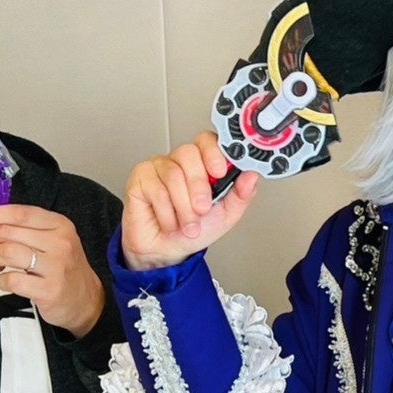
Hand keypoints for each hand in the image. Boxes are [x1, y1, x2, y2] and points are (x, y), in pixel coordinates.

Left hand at [0, 205, 105, 333]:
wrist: (86, 300)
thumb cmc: (61, 267)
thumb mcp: (52, 240)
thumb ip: (24, 228)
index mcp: (58, 224)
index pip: (18, 212)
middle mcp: (59, 242)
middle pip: (7, 232)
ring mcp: (56, 266)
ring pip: (6, 252)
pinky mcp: (49, 290)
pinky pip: (12, 280)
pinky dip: (1, 281)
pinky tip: (6, 282)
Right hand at [121, 134, 260, 269]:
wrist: (167, 251)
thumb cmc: (194, 230)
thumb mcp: (226, 215)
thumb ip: (241, 195)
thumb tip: (252, 175)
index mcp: (203, 164)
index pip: (208, 141)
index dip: (214, 152)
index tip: (220, 171)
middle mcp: (180, 161)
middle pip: (189, 154)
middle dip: (198, 186)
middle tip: (202, 208)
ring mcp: (159, 166)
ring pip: (173, 175)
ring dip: (183, 207)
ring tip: (187, 224)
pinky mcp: (141, 178)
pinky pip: (156, 189)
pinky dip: (166, 213)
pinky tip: (169, 222)